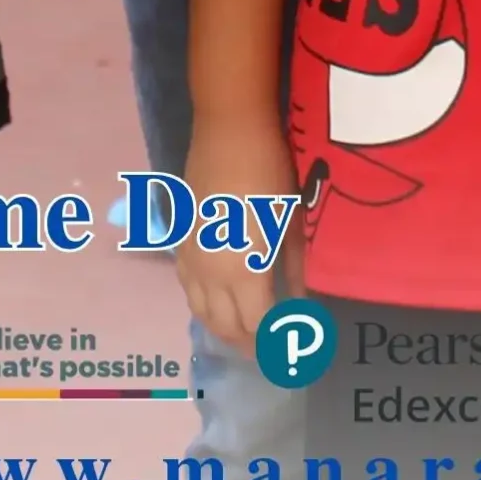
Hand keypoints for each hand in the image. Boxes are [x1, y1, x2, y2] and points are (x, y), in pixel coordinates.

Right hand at [179, 114, 303, 350]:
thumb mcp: (290, 222)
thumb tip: (299, 303)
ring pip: (201, 312)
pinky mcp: (181, 242)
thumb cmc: (269, 172)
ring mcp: (191, 259)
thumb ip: (293, 268)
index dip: (274, 341)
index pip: (257, 325)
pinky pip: (188, 288)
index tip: (292, 347)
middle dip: (248, 343)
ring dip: (223, 328)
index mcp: (244, 271)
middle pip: (225, 326)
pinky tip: (219, 301)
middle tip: (270, 347)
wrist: (229, 131)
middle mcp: (212, 275)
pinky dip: (204, 304)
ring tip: (245, 332)